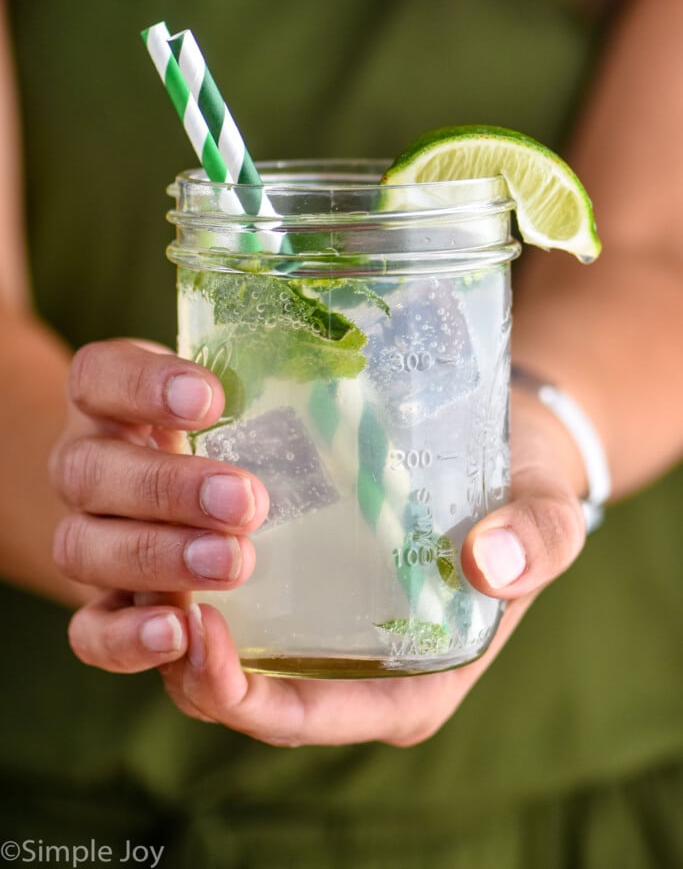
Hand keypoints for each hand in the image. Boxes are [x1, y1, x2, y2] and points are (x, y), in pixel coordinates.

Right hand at [50, 338, 268, 663]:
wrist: (208, 519)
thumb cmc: (251, 448)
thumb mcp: (258, 411)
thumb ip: (281, 401)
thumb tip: (365, 397)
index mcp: (118, 403)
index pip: (99, 376)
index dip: (141, 383)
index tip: (210, 398)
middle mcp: (90, 467)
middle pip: (87, 471)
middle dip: (166, 487)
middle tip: (244, 502)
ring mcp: (89, 539)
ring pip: (81, 547)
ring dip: (156, 557)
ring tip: (232, 564)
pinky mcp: (105, 610)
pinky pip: (89, 632)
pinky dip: (126, 636)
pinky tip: (181, 632)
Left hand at [52, 344, 586, 745]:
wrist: (503, 449)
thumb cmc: (523, 492)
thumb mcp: (547, 513)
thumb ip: (536, 541)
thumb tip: (490, 562)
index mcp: (406, 686)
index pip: (306, 720)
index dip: (243, 699)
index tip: (198, 634)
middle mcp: (349, 670)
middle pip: (245, 694)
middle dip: (184, 659)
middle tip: (148, 582)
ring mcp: (317, 628)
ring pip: (219, 651)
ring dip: (168, 614)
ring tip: (141, 549)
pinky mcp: (296, 582)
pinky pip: (223, 597)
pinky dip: (184, 569)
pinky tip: (164, 516)